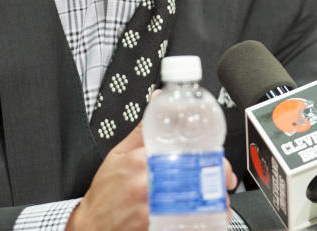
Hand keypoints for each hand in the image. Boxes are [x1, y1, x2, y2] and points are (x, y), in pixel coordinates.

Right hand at [66, 123, 240, 230]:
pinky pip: (185, 224)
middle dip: (217, 182)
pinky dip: (200, 222)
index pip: (186, 155)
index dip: (212, 160)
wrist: (92, 224)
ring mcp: (153, 209)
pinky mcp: (156, 228)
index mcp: (142, 161)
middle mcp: (148, 185)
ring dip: (213, 204)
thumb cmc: (106, 190)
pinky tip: (205, 218)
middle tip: (224, 181)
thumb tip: (159, 98)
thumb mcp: (119, 153)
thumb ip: (143, 129)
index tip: (219, 162)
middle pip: (196, 181)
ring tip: (218, 200)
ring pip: (195, 206)